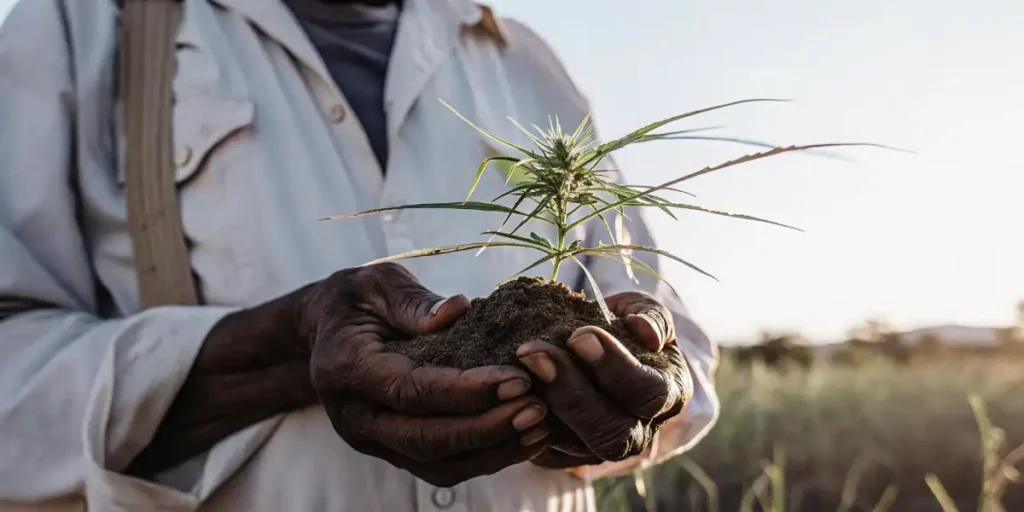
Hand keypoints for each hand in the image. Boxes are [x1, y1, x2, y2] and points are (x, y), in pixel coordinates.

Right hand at [300, 263, 549, 485]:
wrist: (326, 329)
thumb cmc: (359, 299)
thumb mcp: (379, 283)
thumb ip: (414, 301)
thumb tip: (457, 310)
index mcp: (346, 367)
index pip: (411, 390)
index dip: (467, 390)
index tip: (518, 378)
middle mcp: (354, 414)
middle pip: (425, 438)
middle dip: (486, 428)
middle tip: (537, 408)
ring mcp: (371, 440)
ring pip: (436, 465)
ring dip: (492, 451)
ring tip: (539, 427)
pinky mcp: (392, 451)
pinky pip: (441, 468)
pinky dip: (485, 459)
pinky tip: (524, 440)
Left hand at [516, 291, 692, 466]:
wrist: (591, 349)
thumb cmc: (621, 326)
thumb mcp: (640, 310)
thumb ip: (650, 315)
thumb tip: (644, 331)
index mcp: (667, 395)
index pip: (648, 393)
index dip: (614, 367)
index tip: (579, 335)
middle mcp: (639, 431)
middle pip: (611, 429)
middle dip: (570, 390)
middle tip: (532, 352)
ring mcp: (600, 448)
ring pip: (575, 444)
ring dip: (540, 404)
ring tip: (515, 367)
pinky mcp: (564, 455)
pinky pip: (544, 448)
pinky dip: (522, 420)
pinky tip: (502, 390)